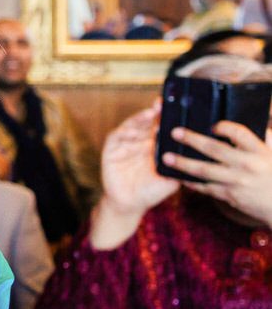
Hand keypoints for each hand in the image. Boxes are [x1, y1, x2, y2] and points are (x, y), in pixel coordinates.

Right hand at [99, 101, 177, 216]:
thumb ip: (181, 166)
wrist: (129, 205)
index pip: (162, 126)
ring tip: (152, 112)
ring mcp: (125, 144)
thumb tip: (197, 154)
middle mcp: (140, 141)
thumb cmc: (152, 191)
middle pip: (148, 121)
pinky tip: (133, 129)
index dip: (169, 116)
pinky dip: (124, 131)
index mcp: (156, 145)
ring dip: (141, 118)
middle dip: (156, 111)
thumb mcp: (171, 178)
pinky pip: (117, 136)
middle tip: (164, 103)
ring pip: (133, 125)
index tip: (180, 106)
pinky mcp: (111, 149)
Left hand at [164, 121, 271, 224]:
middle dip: (192, 140)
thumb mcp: (271, 154)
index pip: (239, 133)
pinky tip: (177, 176)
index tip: (211, 124)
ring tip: (166, 157)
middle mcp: (247, 165)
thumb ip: (258, 141)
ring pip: (205, 170)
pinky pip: (205, 187)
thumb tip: (241, 123)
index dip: (224, 127)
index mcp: (259, 151)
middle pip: (215, 149)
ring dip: (183, 163)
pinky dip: (190, 182)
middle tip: (175, 133)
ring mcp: (237, 181)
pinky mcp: (230, 196)